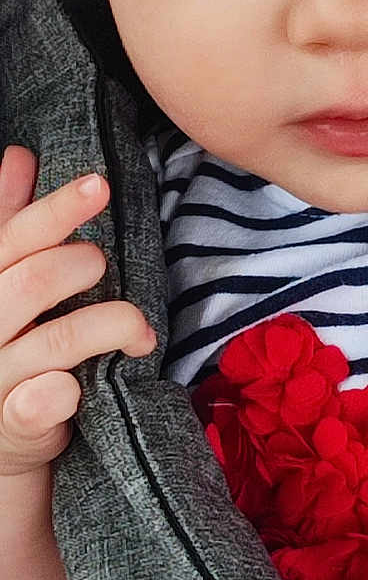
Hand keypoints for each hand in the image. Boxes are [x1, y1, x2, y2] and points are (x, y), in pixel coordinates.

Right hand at [0, 144, 155, 479]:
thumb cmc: (9, 345)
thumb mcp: (4, 280)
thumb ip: (8, 220)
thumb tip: (17, 156)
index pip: (10, 237)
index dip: (56, 208)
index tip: (101, 184)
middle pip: (32, 281)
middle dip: (82, 264)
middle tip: (104, 266)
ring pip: (58, 339)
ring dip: (112, 324)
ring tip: (140, 329)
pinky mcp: (14, 423)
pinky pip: (41, 402)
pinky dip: (63, 390)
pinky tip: (79, 385)